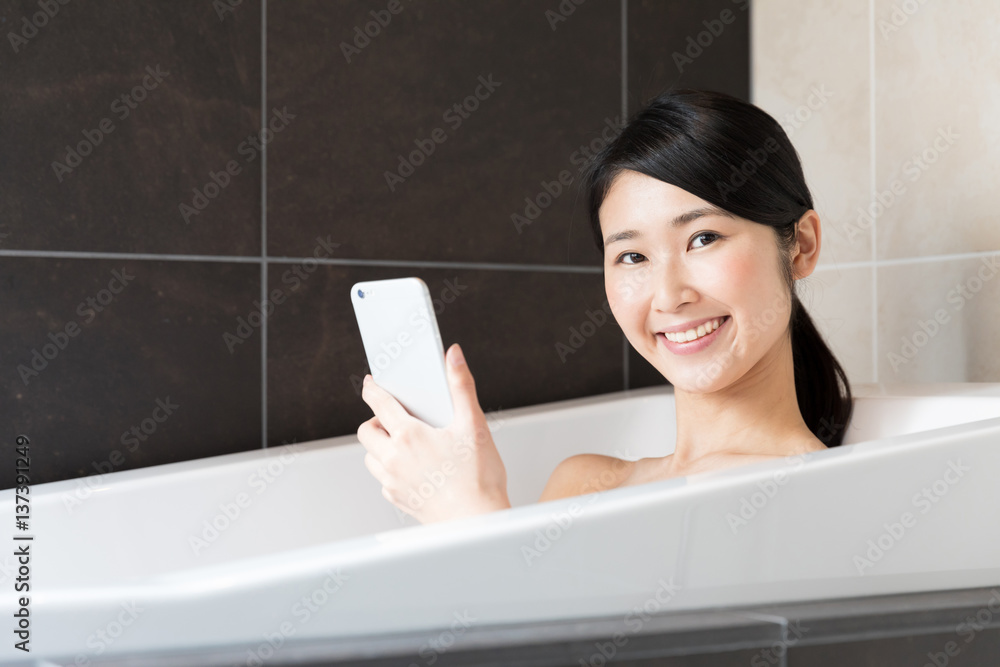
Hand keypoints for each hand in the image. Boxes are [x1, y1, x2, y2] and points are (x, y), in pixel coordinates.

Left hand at [357, 343, 510, 523]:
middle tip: (399, 418)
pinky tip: (414, 468)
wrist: (477, 523)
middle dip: (377, 420)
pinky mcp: (397, 500)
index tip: (372, 383)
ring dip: (381, 446)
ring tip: (406, 444)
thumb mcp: (474, 425)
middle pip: (366, 431)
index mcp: (409, 436)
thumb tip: (453, 356)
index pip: (379, 403)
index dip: (373, 389)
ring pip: (371, 457)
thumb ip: (461, 386)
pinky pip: (383, 480)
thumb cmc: (478, 480)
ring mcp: (393, 482)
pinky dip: (391, 470)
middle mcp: (394, 459)